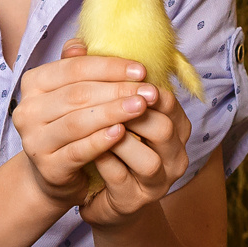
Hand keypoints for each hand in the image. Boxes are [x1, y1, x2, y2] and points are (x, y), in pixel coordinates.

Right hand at [13, 47, 157, 210]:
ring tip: (142, 107)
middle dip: (117, 90)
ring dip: (113, 112)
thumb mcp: (73, 93)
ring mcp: (34, 140)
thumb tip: (81, 42)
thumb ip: (76, 67)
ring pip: (77, 121)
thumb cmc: (69, 124)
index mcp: (33, 83)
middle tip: (149, 91)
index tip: (141, 70)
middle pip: (77, 94)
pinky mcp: (48, 166)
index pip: (73, 68)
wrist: (54, 173)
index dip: (109, 67)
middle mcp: (27, 110)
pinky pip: (77, 151)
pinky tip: (122, 133)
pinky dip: (100, 141)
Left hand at [62, 41, 191, 227]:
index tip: (110, 74)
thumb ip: (94, 78)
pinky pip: (122, 181)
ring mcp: (157, 182)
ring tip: (91, 125)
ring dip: (118, 141)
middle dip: (128, 110)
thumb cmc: (106, 144)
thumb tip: (73, 44)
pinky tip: (86, 149)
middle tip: (98, 97)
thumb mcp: (106, 108)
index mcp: (173, 124)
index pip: (165, 99)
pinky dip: (104, 162)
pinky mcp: (135, 202)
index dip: (138, 85)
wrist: (100, 195)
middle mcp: (174, 154)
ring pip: (147, 159)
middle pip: (162, 127)